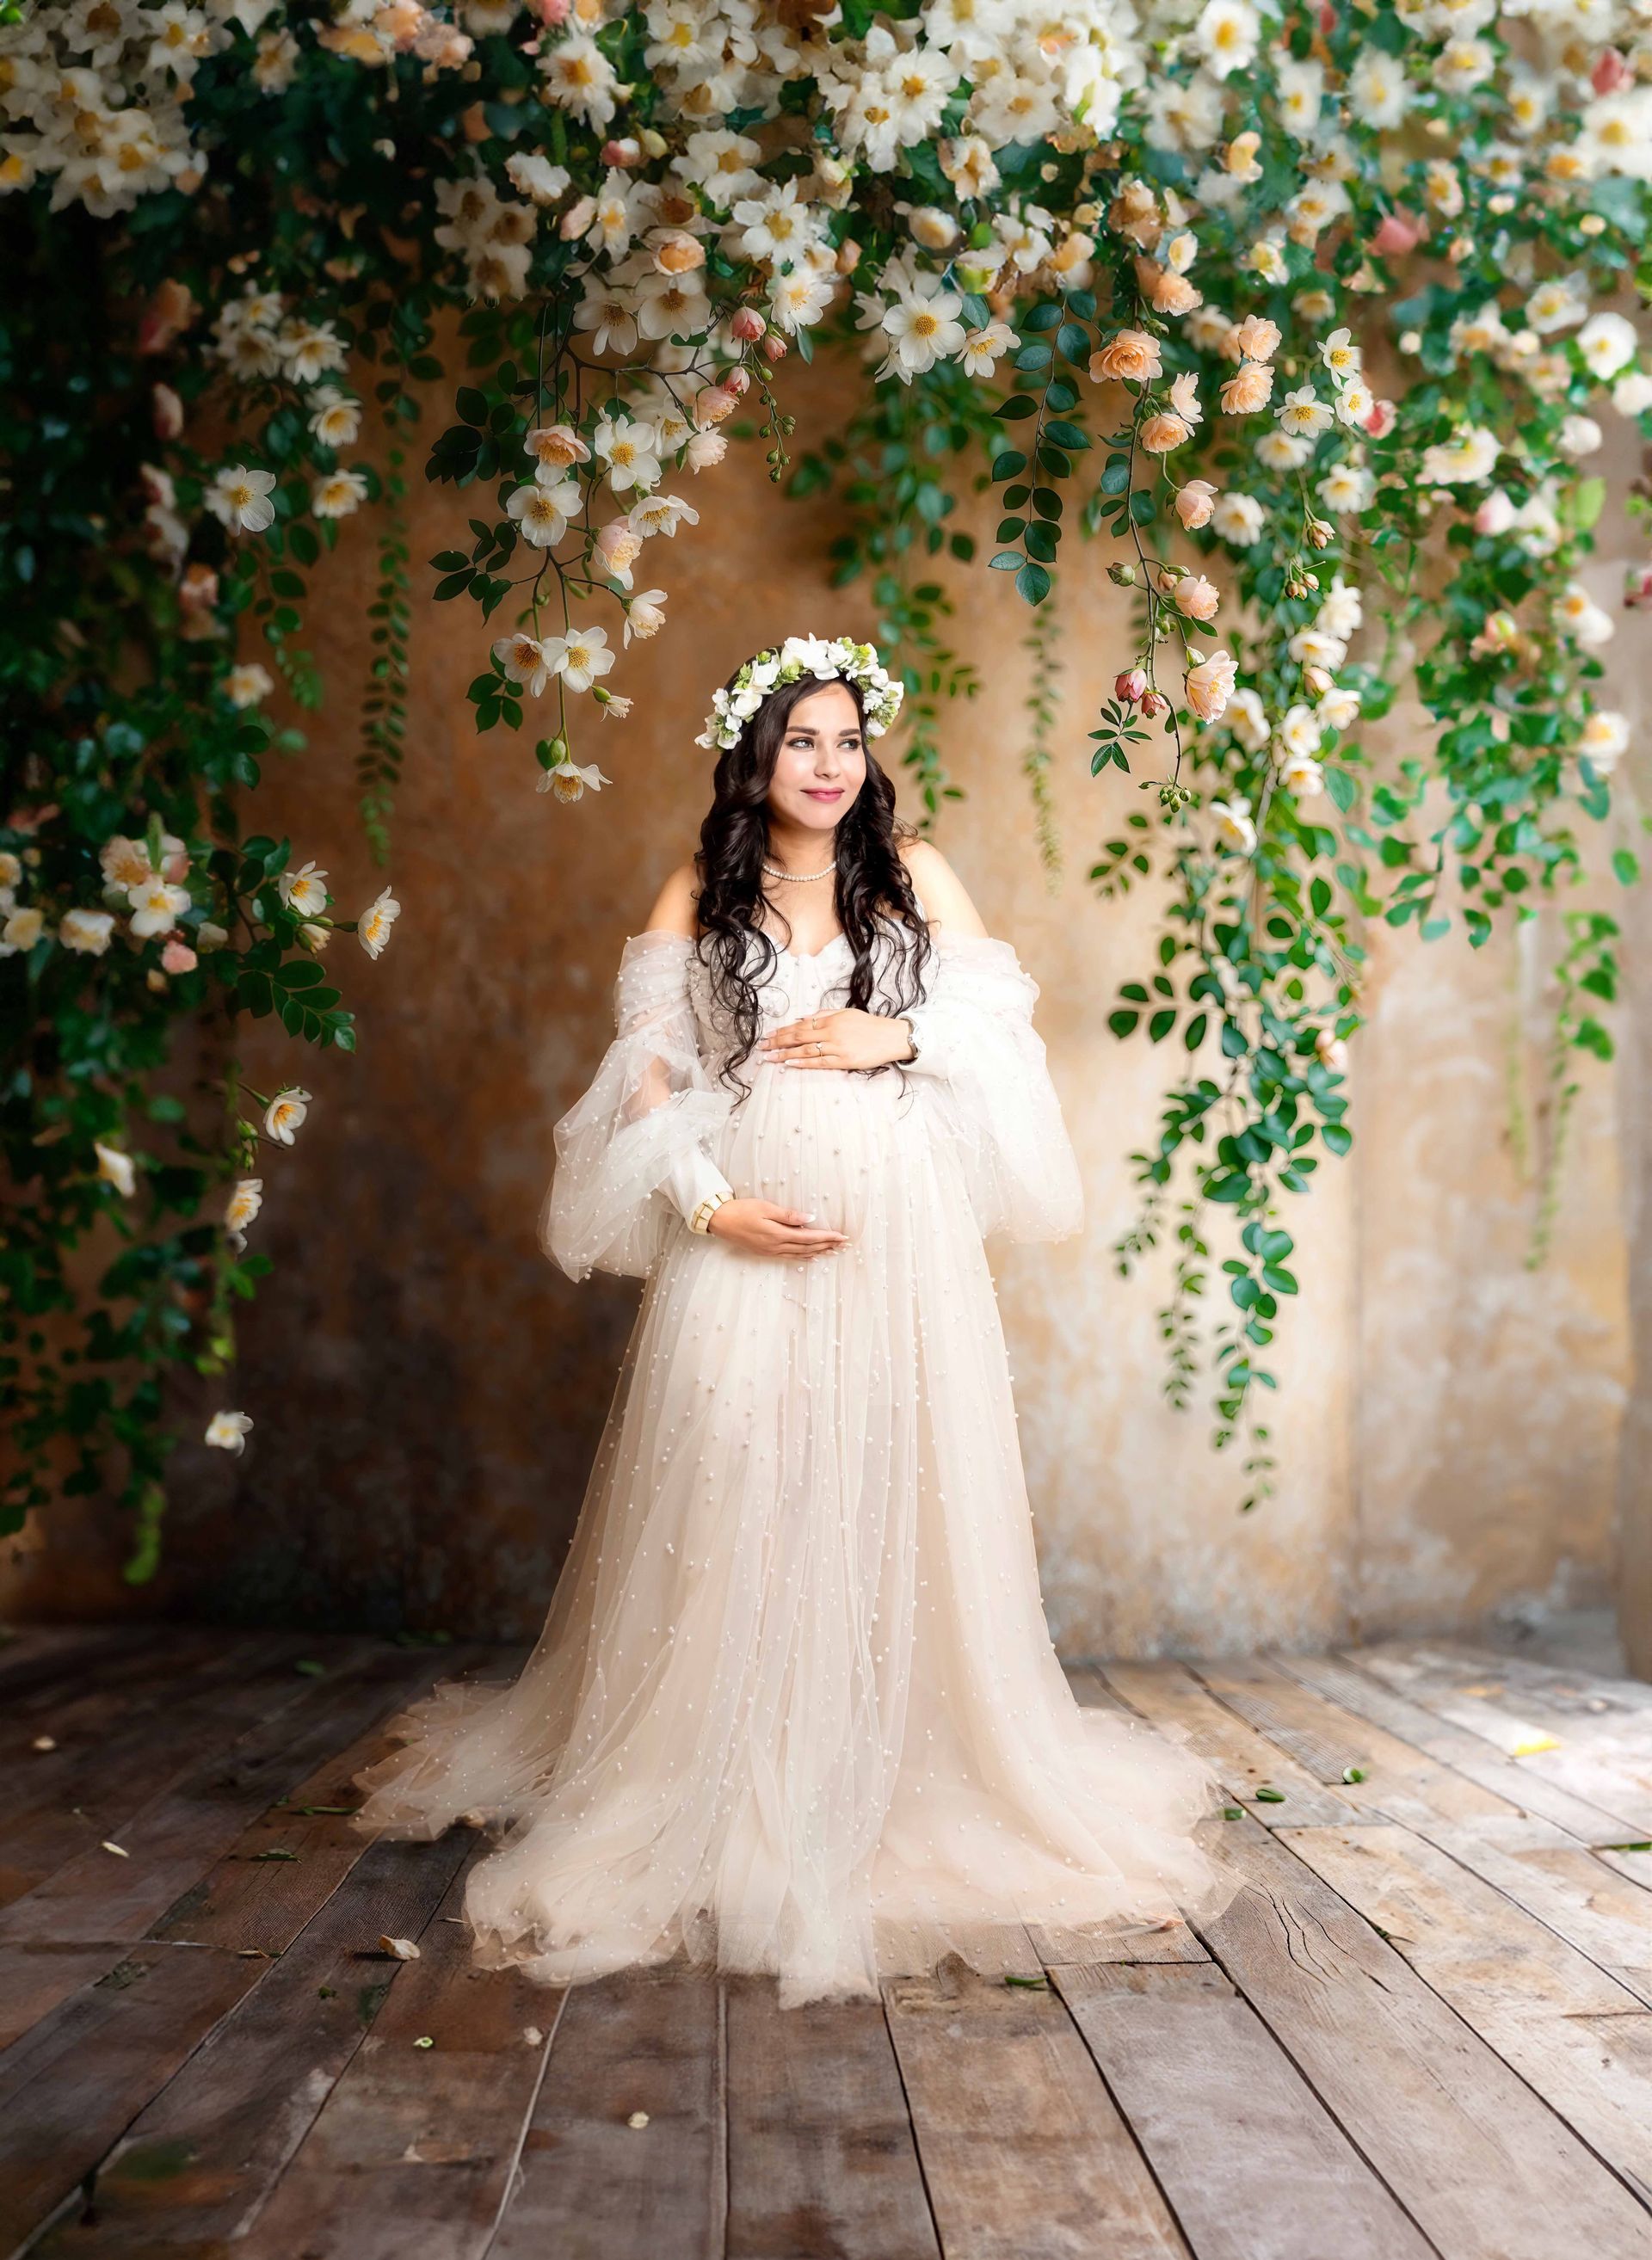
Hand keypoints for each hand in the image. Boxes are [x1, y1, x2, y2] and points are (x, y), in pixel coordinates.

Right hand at [707, 1199, 846, 1259]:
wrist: (720, 1221)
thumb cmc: (741, 1210)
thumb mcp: (765, 1208)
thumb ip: (789, 1215)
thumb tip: (810, 1219)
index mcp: (778, 1234)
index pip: (809, 1237)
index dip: (827, 1237)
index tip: (841, 1236)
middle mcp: (776, 1246)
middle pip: (808, 1248)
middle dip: (827, 1246)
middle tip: (843, 1245)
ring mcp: (770, 1251)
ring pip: (800, 1254)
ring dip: (818, 1253)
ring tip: (832, 1251)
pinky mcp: (765, 1252)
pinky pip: (789, 1257)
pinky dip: (803, 1257)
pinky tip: (810, 1257)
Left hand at [760, 1008, 914, 1071]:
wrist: (891, 1036)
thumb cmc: (868, 1025)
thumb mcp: (845, 1013)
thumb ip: (823, 1014)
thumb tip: (800, 1019)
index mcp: (831, 1019)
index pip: (800, 1025)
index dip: (782, 1031)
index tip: (768, 1035)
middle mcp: (831, 1032)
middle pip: (798, 1037)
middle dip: (778, 1042)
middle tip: (762, 1047)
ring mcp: (837, 1047)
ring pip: (806, 1050)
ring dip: (785, 1054)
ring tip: (770, 1057)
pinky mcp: (844, 1061)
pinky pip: (819, 1062)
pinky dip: (803, 1063)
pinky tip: (789, 1063)